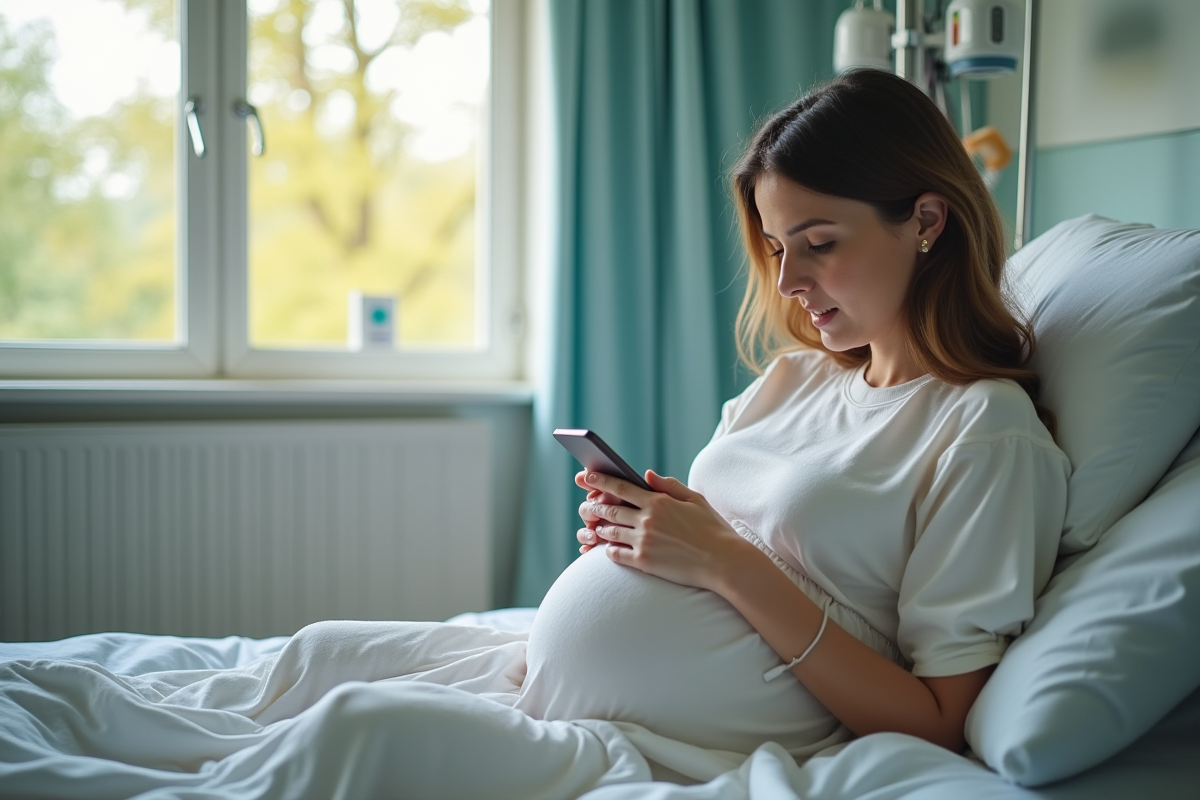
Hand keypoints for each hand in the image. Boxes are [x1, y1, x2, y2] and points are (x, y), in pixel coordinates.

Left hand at [574, 469, 751, 591]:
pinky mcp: (644, 562)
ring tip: (593, 528)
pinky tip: (606, 549)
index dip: (601, 480)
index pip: (621, 486)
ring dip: (599, 529)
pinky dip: (607, 550)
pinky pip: (615, 555)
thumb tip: (647, 474)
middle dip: (594, 506)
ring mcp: (644, 541)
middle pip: (610, 509)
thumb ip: (669, 485)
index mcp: (659, 501)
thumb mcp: (695, 500)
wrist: (724, 562)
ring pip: (609, 532)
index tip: (587, 476)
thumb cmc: (713, 530)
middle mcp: (647, 520)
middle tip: (586, 506)